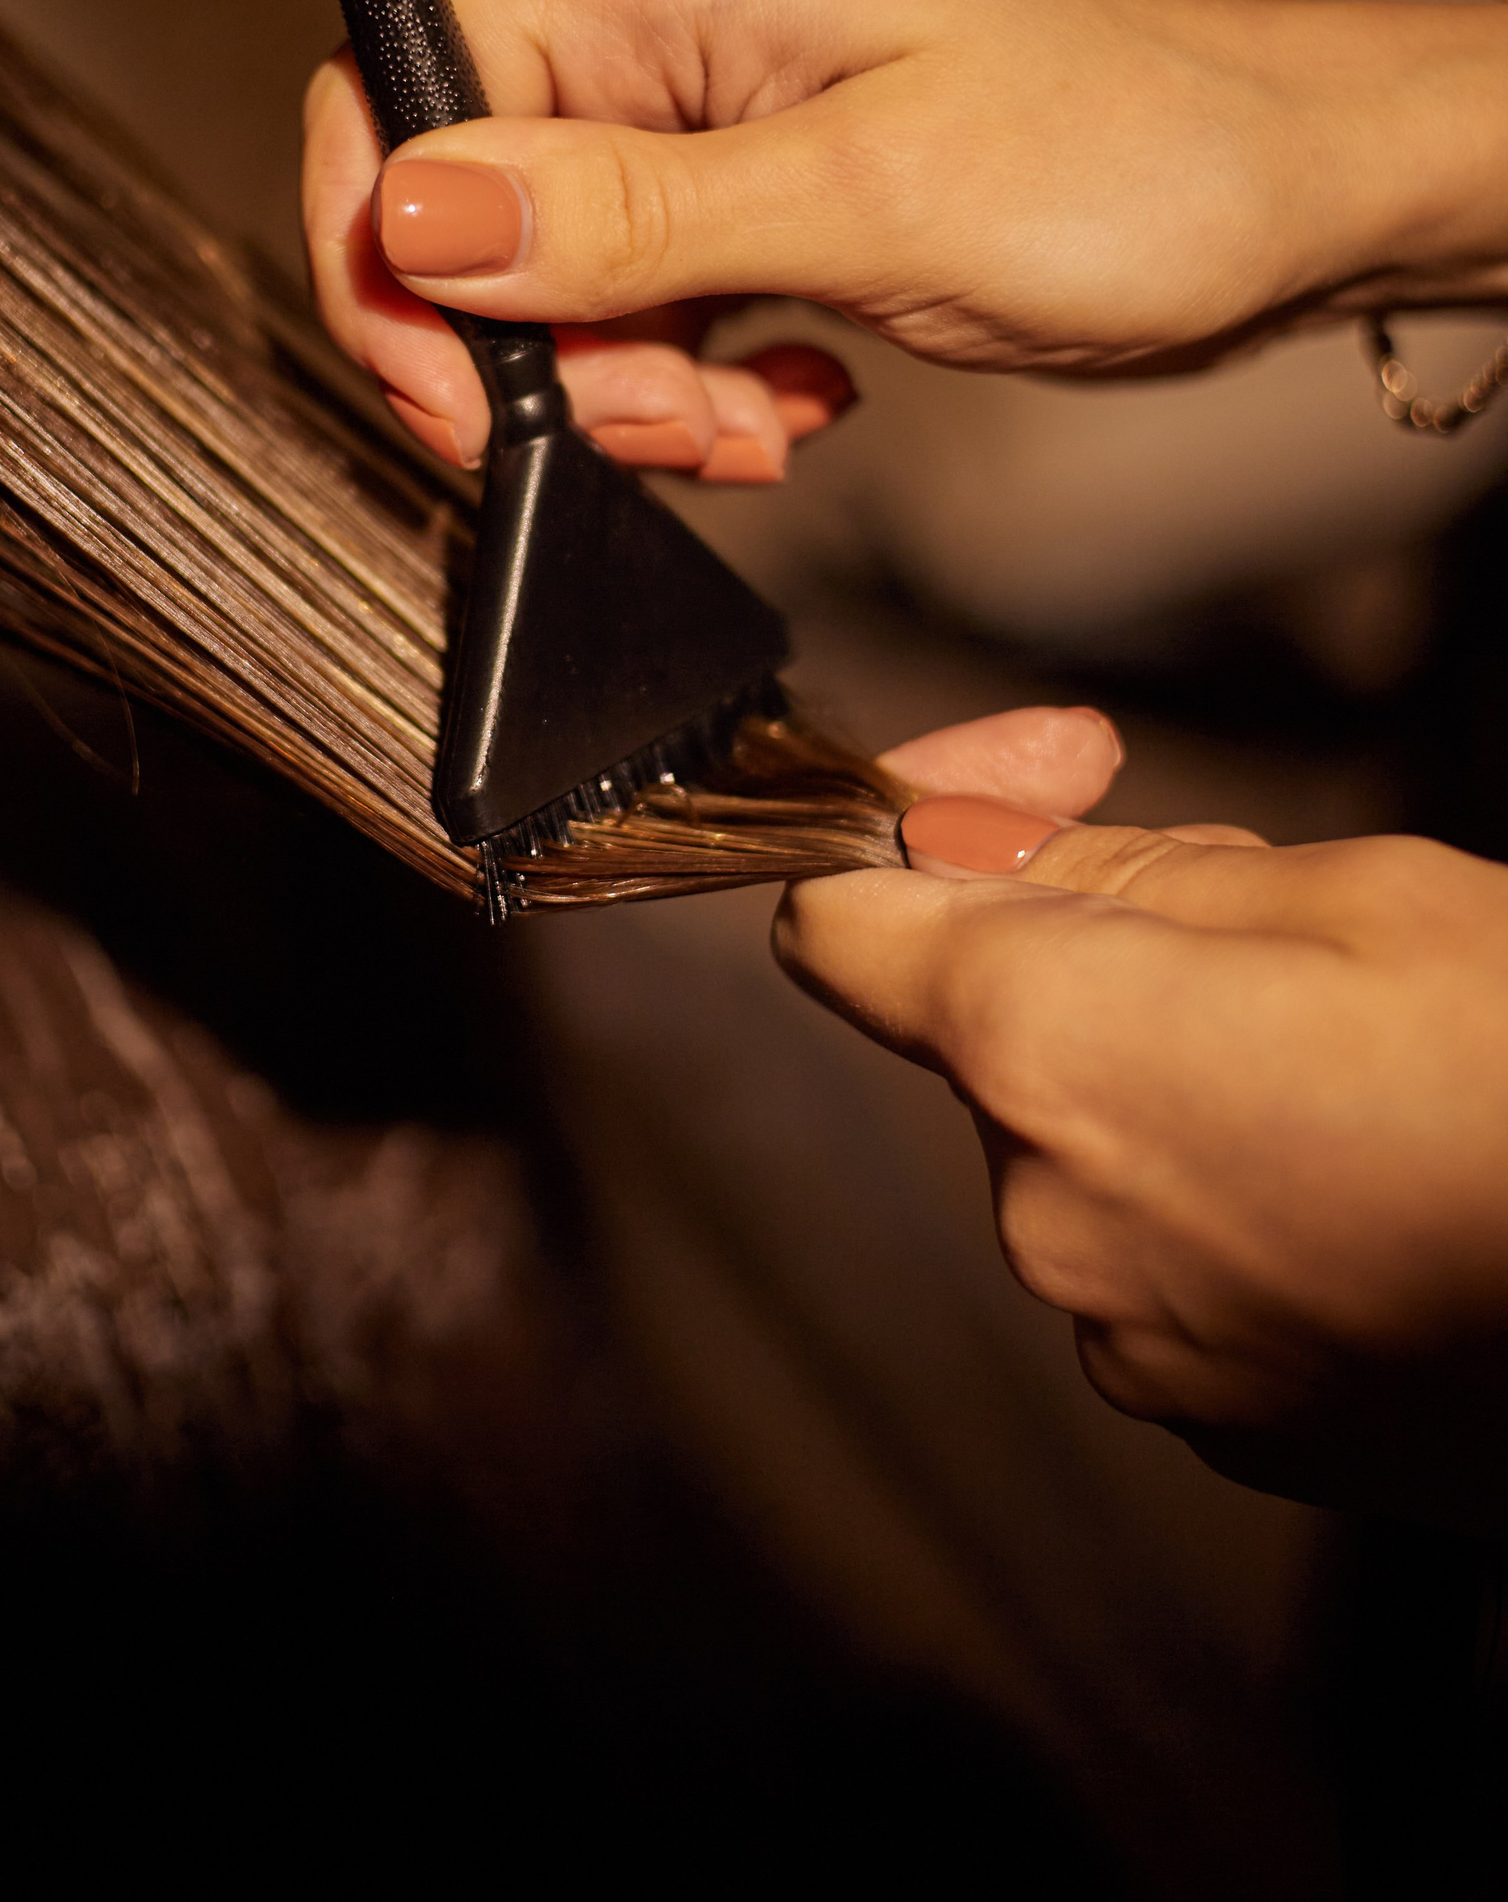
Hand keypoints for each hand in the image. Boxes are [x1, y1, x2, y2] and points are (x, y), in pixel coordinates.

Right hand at [303, 0, 1507, 471]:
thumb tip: (419, 217)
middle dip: (537, 359)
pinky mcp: (748, 184)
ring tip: (755, 430)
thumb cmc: (1130, 160)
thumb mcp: (871, 202)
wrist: (1287, 194)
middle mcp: (654, 18)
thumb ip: (630, 216)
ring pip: (550, 278)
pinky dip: (688, 384)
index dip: (389, 259)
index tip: (462, 403)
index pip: (401, 90)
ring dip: (626, 392)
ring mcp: (701, 104)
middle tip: (668, 434)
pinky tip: (792, 405)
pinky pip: (640, 302)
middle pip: (465, 205)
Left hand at [777, 790, 1507, 1524]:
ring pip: (1089, 1155)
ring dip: (1176, 1084)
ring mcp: (1135, 1346)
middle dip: (1095, 959)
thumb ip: (1123, 869)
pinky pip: (1169, 1269)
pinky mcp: (1225, 1426)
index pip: (840, 928)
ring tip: (1366, 1063)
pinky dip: (1233, 1207)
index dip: (914, 834)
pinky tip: (1378, 1178)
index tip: (1024, 793)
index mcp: (1043, 1051)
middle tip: (1276, 919)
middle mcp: (1045, 1218)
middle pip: (992, 1041)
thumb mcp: (1350, 889)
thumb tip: (971, 843)